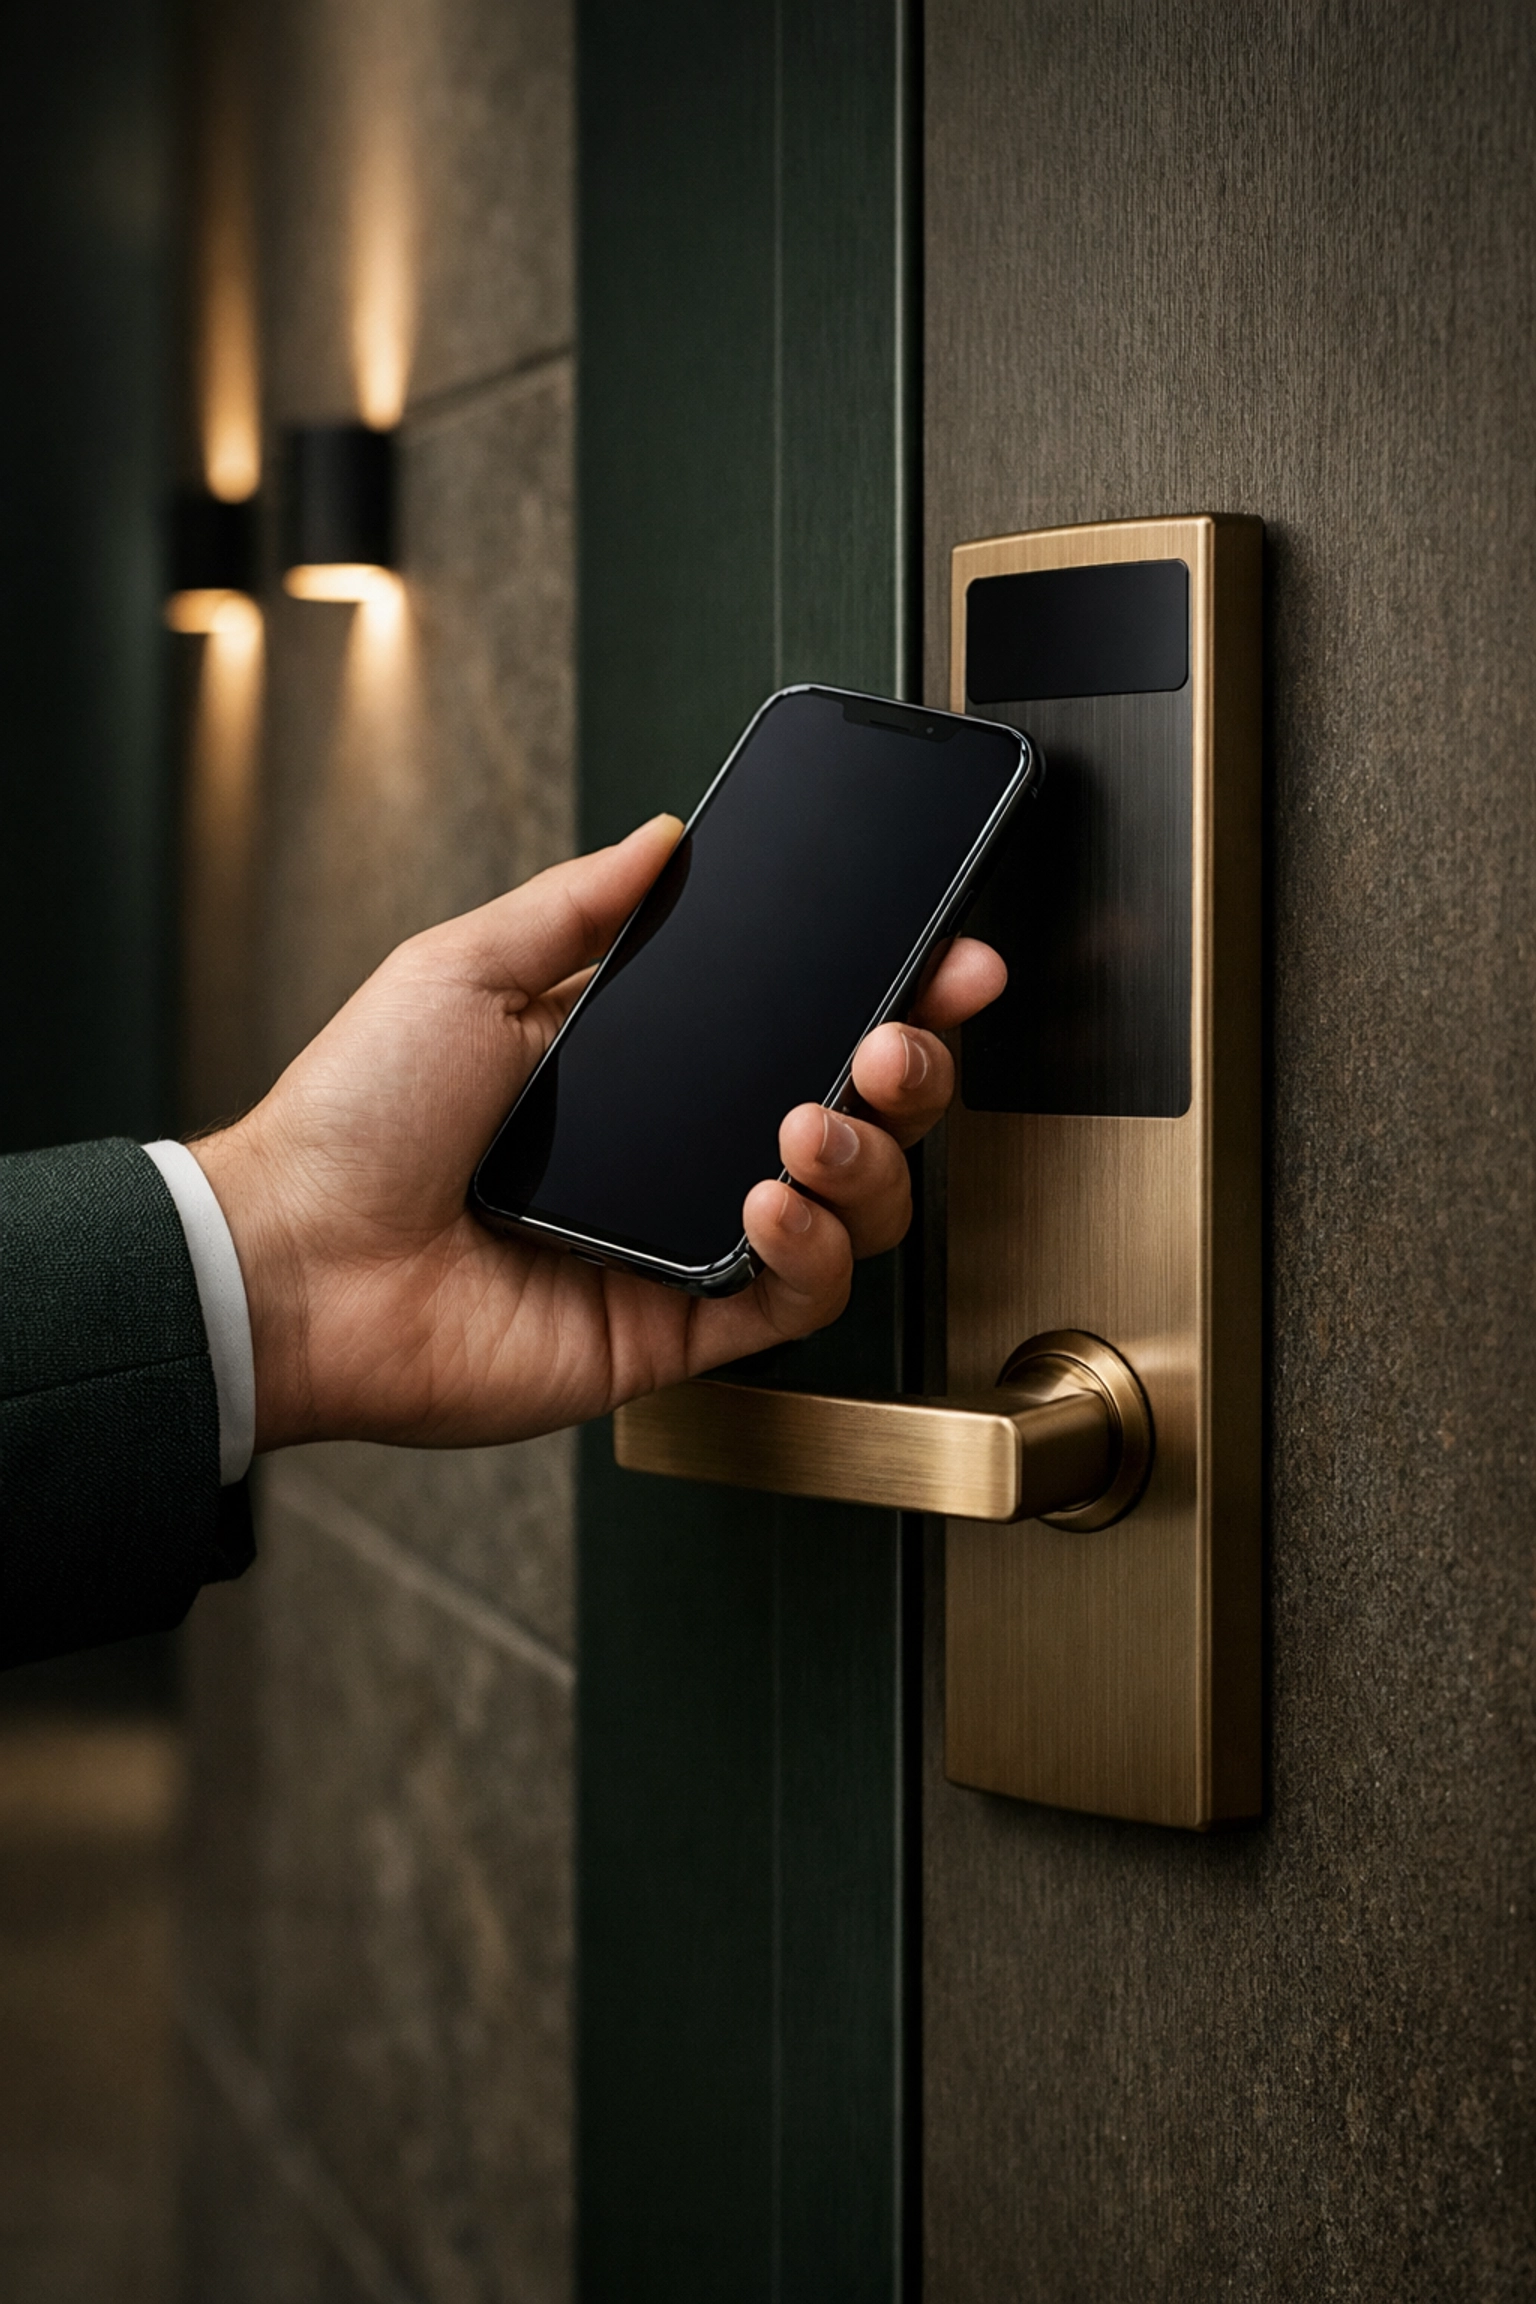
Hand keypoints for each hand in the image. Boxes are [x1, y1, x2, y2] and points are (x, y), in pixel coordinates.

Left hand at [191, 815, 1005, 1451]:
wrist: (297, 1257)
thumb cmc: (355, 1116)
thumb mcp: (465, 968)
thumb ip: (578, 906)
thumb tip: (664, 838)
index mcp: (643, 1066)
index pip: (800, 1023)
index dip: (889, 992)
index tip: (946, 958)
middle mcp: (680, 1152)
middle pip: (855, 1114)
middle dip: (909, 1070)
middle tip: (899, 1038)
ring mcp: (685, 1240)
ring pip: (850, 1209)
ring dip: (866, 1158)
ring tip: (815, 1122)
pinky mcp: (676, 1328)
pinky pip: (792, 1297)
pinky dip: (809, 1247)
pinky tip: (769, 1198)